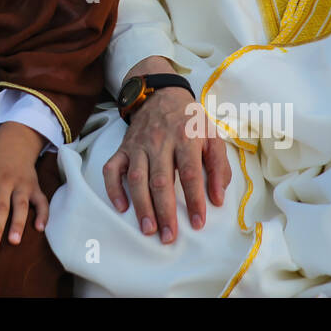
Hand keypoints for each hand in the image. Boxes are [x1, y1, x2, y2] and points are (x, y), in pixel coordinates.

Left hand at [0, 121, 47, 248]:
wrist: (15, 139)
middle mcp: (4, 181)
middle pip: (0, 206)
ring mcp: (22, 183)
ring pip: (21, 205)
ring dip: (18, 223)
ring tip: (14, 242)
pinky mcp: (35, 186)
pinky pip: (42, 201)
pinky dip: (43, 214)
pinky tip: (40, 228)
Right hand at [103, 56, 230, 242]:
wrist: (160, 93)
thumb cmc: (189, 119)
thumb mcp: (212, 135)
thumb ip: (218, 166)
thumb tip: (218, 198)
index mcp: (185, 138)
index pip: (190, 172)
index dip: (194, 199)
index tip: (198, 223)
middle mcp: (160, 142)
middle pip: (161, 180)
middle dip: (165, 211)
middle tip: (169, 237)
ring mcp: (138, 145)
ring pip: (136, 178)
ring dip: (141, 205)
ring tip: (148, 229)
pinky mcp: (123, 148)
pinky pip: (112, 169)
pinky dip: (113, 188)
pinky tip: (121, 207)